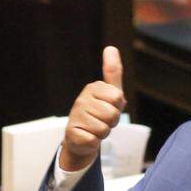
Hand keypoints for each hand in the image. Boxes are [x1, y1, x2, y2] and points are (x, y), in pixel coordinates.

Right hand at [59, 46, 126, 171]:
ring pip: (104, 129)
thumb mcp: (111, 93)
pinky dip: (93, 142)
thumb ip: (113, 72)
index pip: (118, 99)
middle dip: (111, 122)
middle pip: (112, 115)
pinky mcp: (71, 133)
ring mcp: (75, 116)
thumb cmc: (99, 114)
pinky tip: (87, 137)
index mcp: (93, 88)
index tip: (109, 108)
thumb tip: (111, 47)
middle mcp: (81, 99)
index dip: (118, 108)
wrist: (81, 138)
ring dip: (102, 133)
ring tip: (94, 129)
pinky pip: (93, 140)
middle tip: (102, 121)